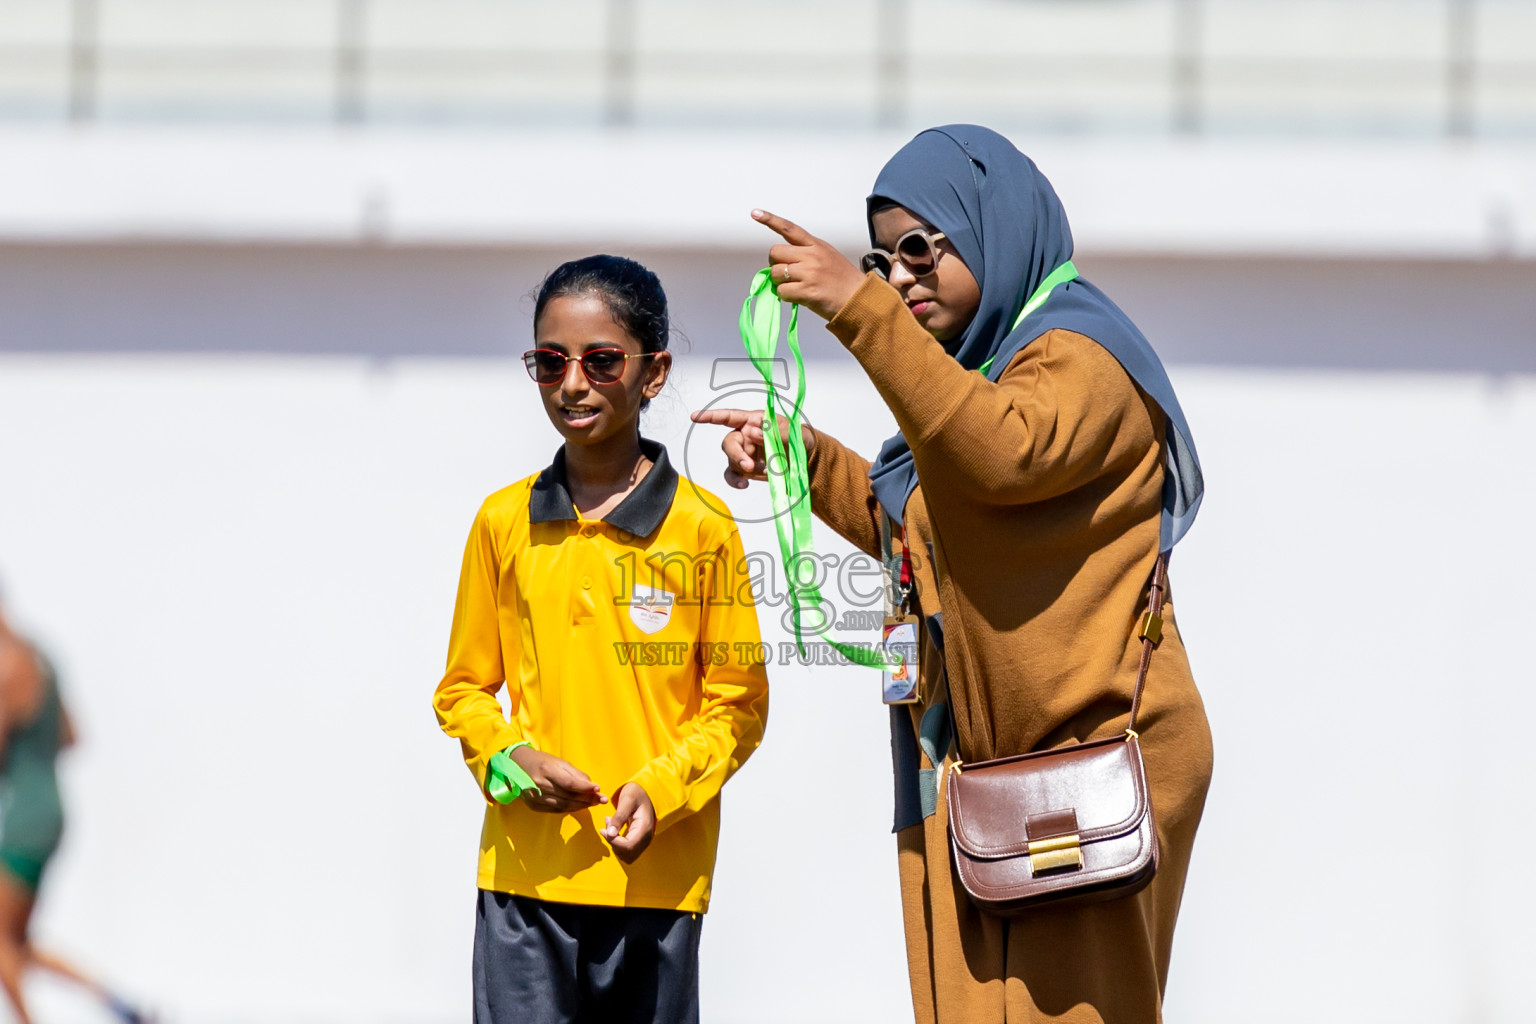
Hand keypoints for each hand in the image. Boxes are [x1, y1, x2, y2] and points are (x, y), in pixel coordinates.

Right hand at [509, 746, 606, 813]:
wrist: (517, 764)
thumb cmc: (542, 761)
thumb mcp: (559, 761)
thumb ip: (575, 774)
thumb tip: (591, 786)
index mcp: (546, 770)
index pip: (570, 783)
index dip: (585, 788)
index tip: (598, 789)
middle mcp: (539, 784)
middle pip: (567, 797)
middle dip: (587, 799)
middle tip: (601, 799)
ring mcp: (535, 797)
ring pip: (562, 806)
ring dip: (580, 806)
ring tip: (592, 803)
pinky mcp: (533, 805)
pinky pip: (555, 810)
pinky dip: (568, 809)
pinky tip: (578, 806)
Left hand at [602, 783, 655, 862]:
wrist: (644, 793)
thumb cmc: (636, 793)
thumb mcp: (626, 800)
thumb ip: (619, 817)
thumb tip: (610, 834)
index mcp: (644, 828)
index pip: (628, 846)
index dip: (613, 842)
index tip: (604, 829)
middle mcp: (646, 838)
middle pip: (627, 853)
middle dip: (612, 842)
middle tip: (607, 825)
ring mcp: (644, 842)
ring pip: (626, 855)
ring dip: (614, 844)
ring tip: (609, 826)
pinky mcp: (639, 842)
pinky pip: (627, 852)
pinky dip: (617, 845)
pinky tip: (613, 831)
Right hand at [688, 408, 816, 489]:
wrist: (805, 458)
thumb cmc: (797, 438)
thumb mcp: (792, 431)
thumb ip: (773, 431)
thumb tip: (753, 431)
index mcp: (754, 421)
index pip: (730, 416)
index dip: (711, 416)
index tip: (695, 417)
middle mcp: (745, 436)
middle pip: (730, 442)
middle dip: (736, 453)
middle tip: (748, 464)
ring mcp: (745, 454)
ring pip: (731, 459)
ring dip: (740, 466)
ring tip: (756, 471)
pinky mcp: (747, 470)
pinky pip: (733, 475)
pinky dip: (735, 480)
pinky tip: (744, 484)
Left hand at [754, 209, 867, 322]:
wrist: (859, 299)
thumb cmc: (843, 280)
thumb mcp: (828, 256)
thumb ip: (806, 253)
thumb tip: (782, 260)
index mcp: (817, 245)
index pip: (789, 228)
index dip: (770, 220)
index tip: (755, 213)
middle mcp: (812, 256)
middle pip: (775, 253)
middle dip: (775, 264)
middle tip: (784, 273)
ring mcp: (809, 273)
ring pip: (775, 273)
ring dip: (780, 282)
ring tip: (796, 287)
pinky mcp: (807, 291)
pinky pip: (782, 292)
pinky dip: (786, 296)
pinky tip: (799, 297)